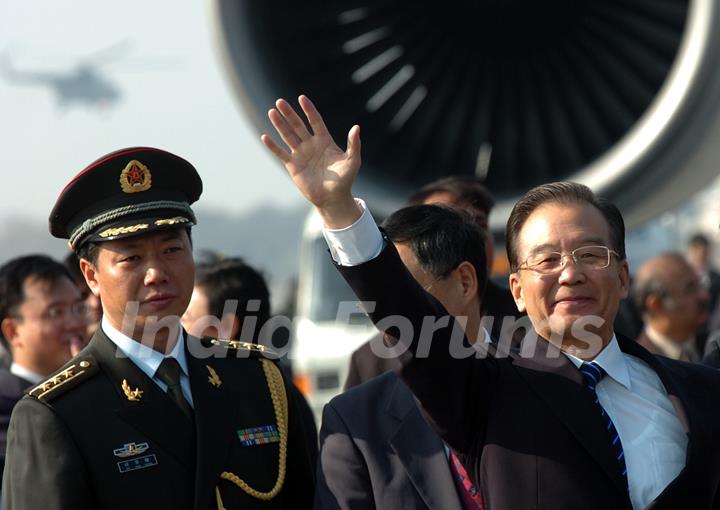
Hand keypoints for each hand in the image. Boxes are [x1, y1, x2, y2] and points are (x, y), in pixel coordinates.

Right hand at [261, 95, 362, 227]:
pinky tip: (265, 136)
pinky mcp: (293, 166)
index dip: (309, 110)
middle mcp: (311, 145)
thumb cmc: (345, 179)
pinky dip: (273, 146)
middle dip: (289, 114)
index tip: (302, 98)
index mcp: (324, 141)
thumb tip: (356, 127)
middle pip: (298, 125)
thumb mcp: (353, 160)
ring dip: (279, 124)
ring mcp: (301, 154)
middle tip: (280, 101)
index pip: (315, 121)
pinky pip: (281, 153)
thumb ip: (354, 144)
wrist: (333, 198)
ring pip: (288, 136)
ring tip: (271, 112)